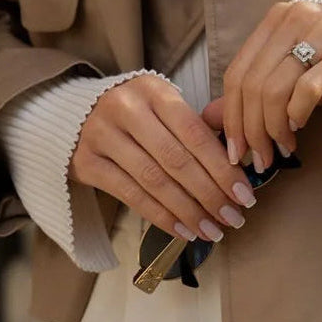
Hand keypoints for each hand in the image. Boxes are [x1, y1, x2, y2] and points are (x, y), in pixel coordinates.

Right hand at [68, 74, 256, 242]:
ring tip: (213, 230)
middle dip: (210, 194)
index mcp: (154, 90)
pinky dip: (161, 216)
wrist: (75, 113)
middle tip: (234, 217)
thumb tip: (241, 161)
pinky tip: (184, 230)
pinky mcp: (86, 163)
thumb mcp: (165, 104)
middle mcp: (126, 109)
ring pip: (154, 181)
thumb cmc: (138, 111)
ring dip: (189, 211)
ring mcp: (102, 135)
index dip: (223, 167)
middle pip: (176, 159)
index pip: (195, 133)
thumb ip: (200, 125)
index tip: (245, 194)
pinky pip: (131, 196)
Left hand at [218, 0, 321, 171]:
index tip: (233, 149)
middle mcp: (297, 17)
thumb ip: (254, 91)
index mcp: (278, 18)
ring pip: (275, 88)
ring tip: (280, 151)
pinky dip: (297, 115)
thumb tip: (210, 117)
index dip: (231, 114)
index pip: (237, 70)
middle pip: (253, 83)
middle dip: (250, 129)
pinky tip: (299, 130)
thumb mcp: (294, 74)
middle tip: (257, 159)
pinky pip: (308, 89)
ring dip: (272, 129)